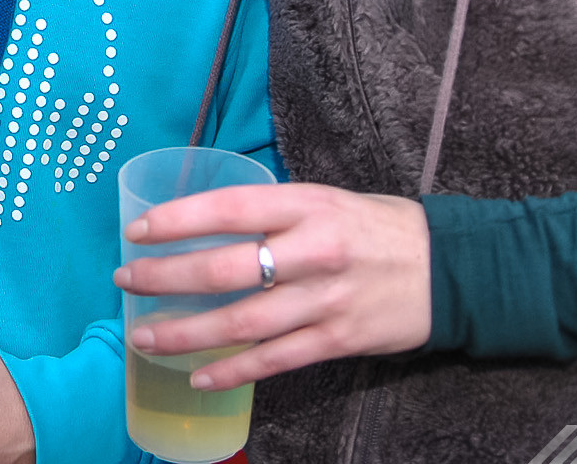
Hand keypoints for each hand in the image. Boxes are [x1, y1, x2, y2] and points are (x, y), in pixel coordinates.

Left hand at [113, 182, 430, 390]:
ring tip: (144, 336)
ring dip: (185, 333)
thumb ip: (272, 211)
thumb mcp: (325, 199)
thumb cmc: (375, 227)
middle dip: (166, 277)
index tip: (137, 230)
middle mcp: (313, 251)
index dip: (178, 220)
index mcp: (306, 206)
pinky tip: (197, 376)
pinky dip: (231, 372)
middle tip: (127, 280)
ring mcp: (325, 300)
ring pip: (241, 323)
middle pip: (224, 268)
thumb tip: (205, 222)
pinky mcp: (338, 340)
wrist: (449, 268)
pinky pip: (274, 360)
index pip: (229, 208)